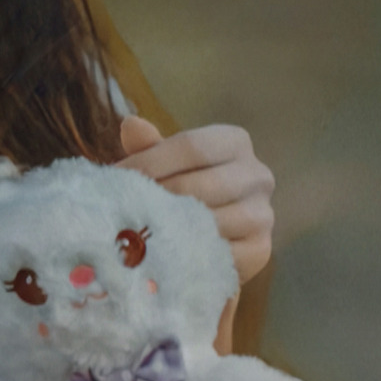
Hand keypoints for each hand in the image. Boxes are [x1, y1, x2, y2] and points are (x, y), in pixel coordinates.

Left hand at [116, 114, 273, 285]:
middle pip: (198, 185)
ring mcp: (262, 214)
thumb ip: (150, 147)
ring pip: (209, 221)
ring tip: (138, 232)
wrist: (216, 233)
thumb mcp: (169, 163)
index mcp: (235, 142)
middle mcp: (257, 175)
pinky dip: (188, 254)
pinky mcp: (260, 250)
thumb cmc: (186, 187)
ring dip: (169, 229)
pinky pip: (218, 253)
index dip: (150, 161)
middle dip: (156, 198)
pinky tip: (163, 254)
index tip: (118, 176)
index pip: (190, 146)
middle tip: (123, 210)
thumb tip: (131, 126)